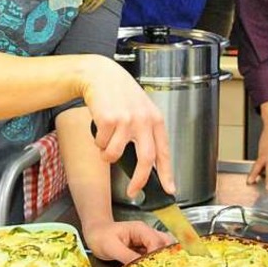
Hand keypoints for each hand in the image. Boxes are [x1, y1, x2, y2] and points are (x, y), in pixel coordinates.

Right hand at [81, 56, 174, 197]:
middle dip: (138, 180)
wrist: (101, 75)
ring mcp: (126, 120)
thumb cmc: (121, 94)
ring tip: (106, 142)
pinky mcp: (108, 120)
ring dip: (107, 155)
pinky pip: (100, 144)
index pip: (164, 151)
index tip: (169, 189)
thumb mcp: (142, 110)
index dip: (167, 173)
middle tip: (133, 191)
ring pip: (115, 155)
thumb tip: (150, 162)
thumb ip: (147, 133)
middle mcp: (143, 120)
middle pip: (145, 159)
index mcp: (155, 120)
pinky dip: (97, 141)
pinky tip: (100, 127)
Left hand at [83, 219, 172, 263]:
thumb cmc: (100, 236)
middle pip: (165, 244)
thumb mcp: (112, 247)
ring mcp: (146, 242)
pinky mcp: (143, 250)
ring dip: (163, 261)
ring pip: (162, 250)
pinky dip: (155, 264)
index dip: (158, 256)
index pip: (156, 242)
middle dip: (167, 258)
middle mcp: (146, 234)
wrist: (94, 234)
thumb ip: (127, 256)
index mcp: (141, 230)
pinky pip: (153, 257)